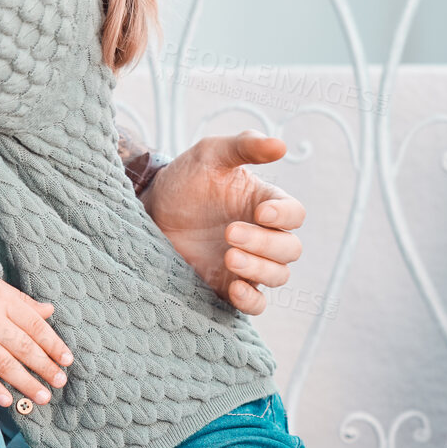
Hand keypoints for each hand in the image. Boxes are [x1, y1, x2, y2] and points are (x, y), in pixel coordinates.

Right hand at [0, 272, 72, 407]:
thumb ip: (23, 301)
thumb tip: (49, 311)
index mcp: (2, 301)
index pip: (34, 325)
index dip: (53, 344)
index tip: (67, 360)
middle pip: (22, 346)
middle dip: (43, 366)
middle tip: (59, 382)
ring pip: (3, 363)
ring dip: (25, 381)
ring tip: (43, 396)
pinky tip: (8, 400)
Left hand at [140, 130, 304, 313]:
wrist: (152, 209)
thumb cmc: (186, 178)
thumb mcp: (210, 154)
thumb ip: (243, 146)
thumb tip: (280, 144)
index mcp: (265, 203)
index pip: (294, 214)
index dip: (284, 216)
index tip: (260, 213)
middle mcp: (263, 235)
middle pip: (290, 249)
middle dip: (265, 244)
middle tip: (230, 233)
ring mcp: (249, 261)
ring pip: (277, 276)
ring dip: (259, 269)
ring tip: (228, 256)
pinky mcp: (229, 283)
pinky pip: (256, 303)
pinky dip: (251, 300)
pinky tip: (234, 288)